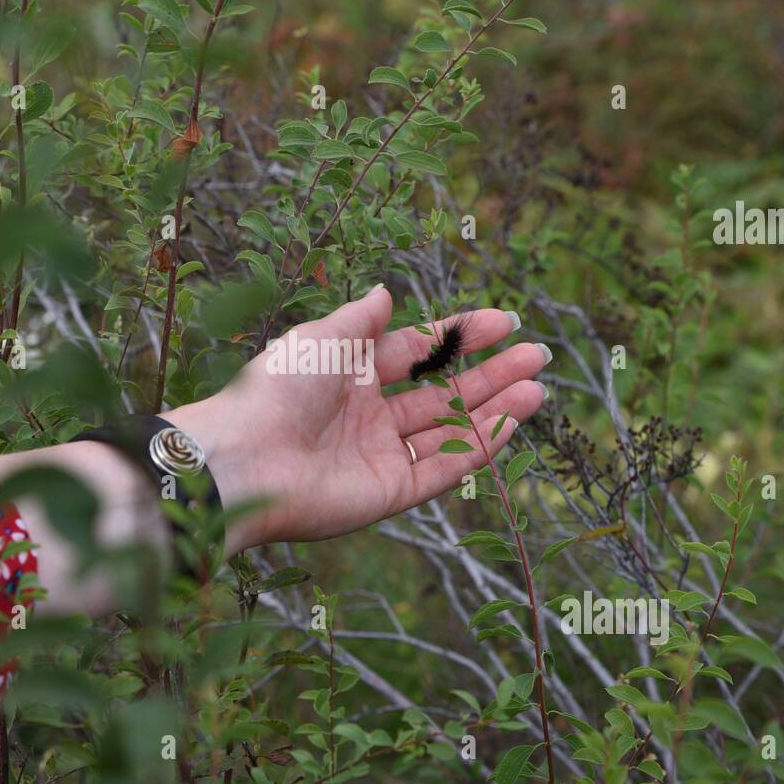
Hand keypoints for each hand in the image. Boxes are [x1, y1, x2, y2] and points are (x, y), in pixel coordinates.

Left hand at [164, 285, 549, 554]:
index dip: (460, 338)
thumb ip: (360, 321)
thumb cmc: (274, 390)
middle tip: (537, 355)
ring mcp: (380, 455)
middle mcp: (368, 415)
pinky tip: (511, 422)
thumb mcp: (321, 339)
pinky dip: (478, 447)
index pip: (417, 352)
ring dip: (494, 410)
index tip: (504, 323)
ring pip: (450, 430)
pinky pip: (442, 467)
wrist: (244, 460)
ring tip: (538, 389)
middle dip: (490, 374)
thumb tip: (385, 291)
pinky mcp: (388, 492)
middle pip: (442, 392)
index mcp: (349, 374)